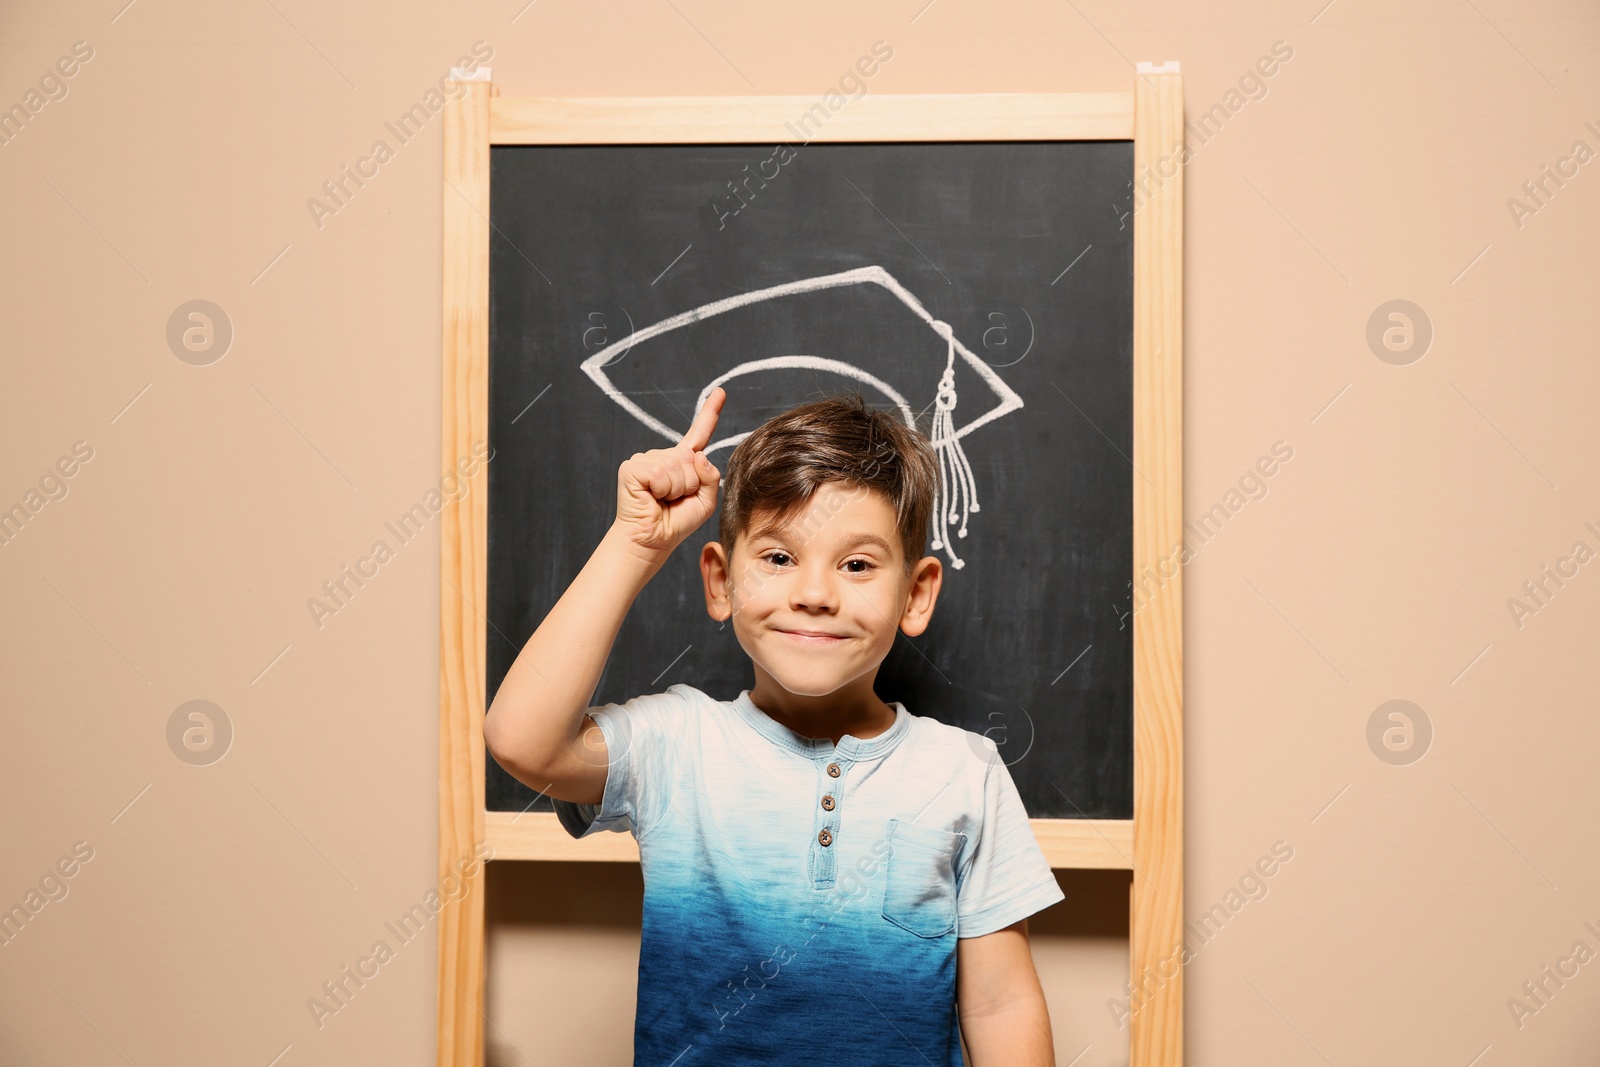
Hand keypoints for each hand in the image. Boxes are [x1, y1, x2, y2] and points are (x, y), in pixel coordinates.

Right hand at [614, 387, 724, 558]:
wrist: (652, 541)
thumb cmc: (676, 523)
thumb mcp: (705, 501)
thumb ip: (711, 477)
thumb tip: (697, 454)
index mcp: (682, 462)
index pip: (699, 434)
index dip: (710, 412)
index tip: (721, 393)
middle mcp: (663, 456)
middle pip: (692, 457)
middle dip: (690, 484)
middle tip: (674, 500)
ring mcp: (646, 459)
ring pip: (678, 466)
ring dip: (677, 489)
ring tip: (663, 500)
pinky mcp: (632, 467)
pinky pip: (661, 472)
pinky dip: (663, 490)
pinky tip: (652, 497)